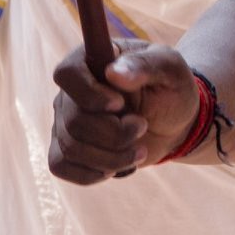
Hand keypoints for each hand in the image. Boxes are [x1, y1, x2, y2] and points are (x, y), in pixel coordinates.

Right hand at [49, 39, 199, 183]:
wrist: (173, 124)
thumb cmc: (170, 88)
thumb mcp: (169, 68)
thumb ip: (145, 65)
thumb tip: (114, 73)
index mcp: (90, 61)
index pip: (67, 73)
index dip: (89, 94)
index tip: (119, 104)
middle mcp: (70, 92)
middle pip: (73, 120)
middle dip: (115, 134)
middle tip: (142, 127)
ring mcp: (64, 121)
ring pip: (71, 148)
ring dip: (112, 158)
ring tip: (139, 151)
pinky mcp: (66, 149)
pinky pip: (61, 166)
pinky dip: (92, 173)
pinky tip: (116, 167)